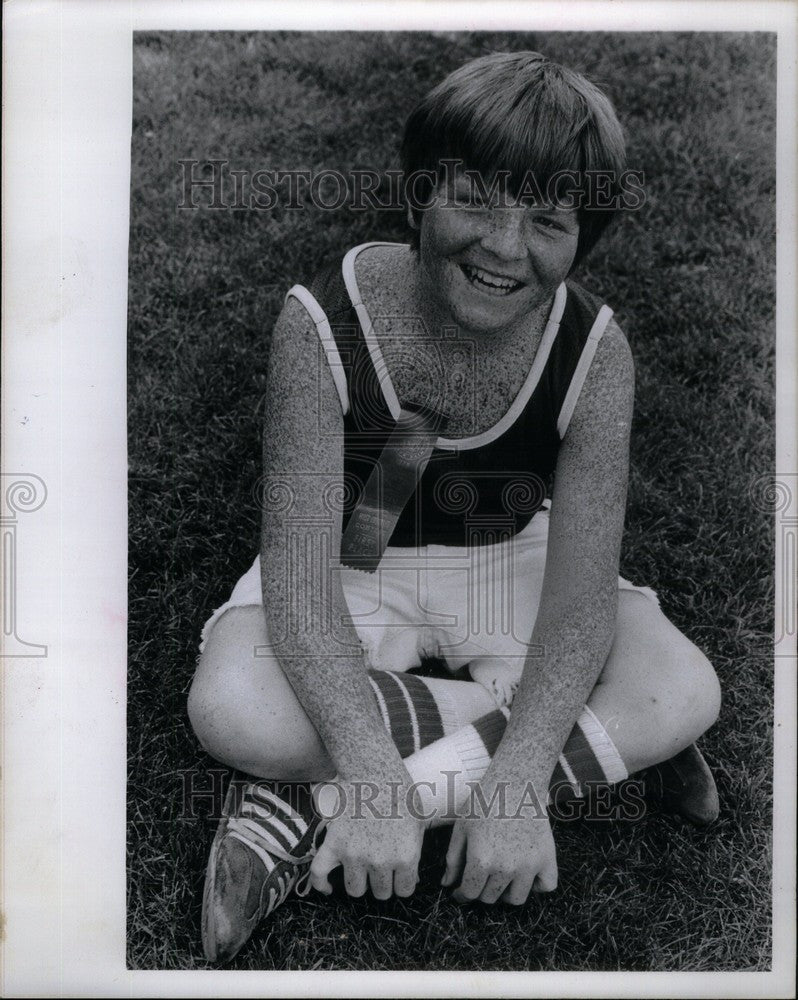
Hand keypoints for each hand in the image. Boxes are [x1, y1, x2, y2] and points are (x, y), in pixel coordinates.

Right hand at [309, 776, 424, 900]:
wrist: (374, 771)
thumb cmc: (401, 793)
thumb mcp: (419, 823)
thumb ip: (414, 852)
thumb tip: (411, 879)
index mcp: (406, 856)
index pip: (405, 890)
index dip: (403, 882)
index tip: (400, 871)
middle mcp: (380, 861)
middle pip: (381, 893)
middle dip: (383, 881)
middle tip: (381, 863)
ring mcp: (354, 854)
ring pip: (355, 890)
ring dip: (359, 881)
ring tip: (362, 867)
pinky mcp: (333, 844)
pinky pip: (319, 875)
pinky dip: (321, 885)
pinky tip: (329, 888)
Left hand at [441, 778, 557, 904]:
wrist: (516, 781)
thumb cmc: (485, 801)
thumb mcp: (462, 827)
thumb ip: (453, 858)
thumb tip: (448, 884)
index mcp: (481, 860)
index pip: (470, 893)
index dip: (461, 895)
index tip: (460, 891)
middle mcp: (505, 868)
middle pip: (490, 897)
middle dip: (480, 890)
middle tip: (479, 876)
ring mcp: (529, 865)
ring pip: (516, 899)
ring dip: (506, 892)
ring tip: (501, 876)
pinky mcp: (547, 858)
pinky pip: (545, 886)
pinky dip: (536, 885)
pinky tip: (525, 873)